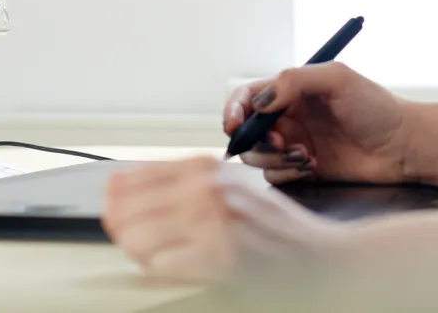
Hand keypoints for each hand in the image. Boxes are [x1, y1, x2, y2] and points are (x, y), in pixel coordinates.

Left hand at [104, 156, 337, 281]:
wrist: (323, 257)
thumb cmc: (279, 228)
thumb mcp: (233, 189)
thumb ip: (187, 186)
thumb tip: (126, 191)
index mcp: (208, 168)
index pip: (136, 175)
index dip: (118, 197)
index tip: (113, 208)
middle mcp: (208, 188)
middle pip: (130, 206)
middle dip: (121, 226)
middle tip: (129, 239)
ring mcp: (214, 221)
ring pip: (139, 236)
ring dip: (137, 250)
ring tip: (149, 256)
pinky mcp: (220, 256)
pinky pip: (162, 264)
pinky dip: (158, 268)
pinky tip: (170, 267)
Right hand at [223, 62, 418, 184]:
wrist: (403, 145)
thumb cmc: (376, 107)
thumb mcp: (337, 79)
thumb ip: (294, 80)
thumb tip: (260, 102)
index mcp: (292, 90)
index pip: (248, 97)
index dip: (234, 110)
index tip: (234, 125)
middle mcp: (289, 116)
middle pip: (248, 131)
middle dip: (258, 140)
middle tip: (284, 142)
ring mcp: (295, 143)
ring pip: (258, 155)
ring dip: (274, 157)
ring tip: (305, 156)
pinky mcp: (303, 169)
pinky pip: (275, 176)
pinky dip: (287, 173)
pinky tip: (313, 166)